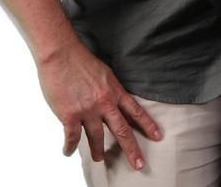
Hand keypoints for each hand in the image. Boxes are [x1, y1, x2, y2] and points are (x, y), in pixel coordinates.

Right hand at [36, 40, 160, 168]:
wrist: (62, 55)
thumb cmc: (82, 61)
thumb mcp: (105, 74)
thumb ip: (110, 90)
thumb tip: (113, 101)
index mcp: (115, 91)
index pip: (136, 112)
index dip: (148, 125)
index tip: (158, 136)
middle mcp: (105, 103)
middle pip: (122, 130)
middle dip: (131, 149)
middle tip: (139, 165)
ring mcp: (88, 110)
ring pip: (96, 137)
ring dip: (98, 151)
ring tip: (100, 158)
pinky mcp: (69, 115)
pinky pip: (72, 137)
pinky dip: (70, 147)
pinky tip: (68, 152)